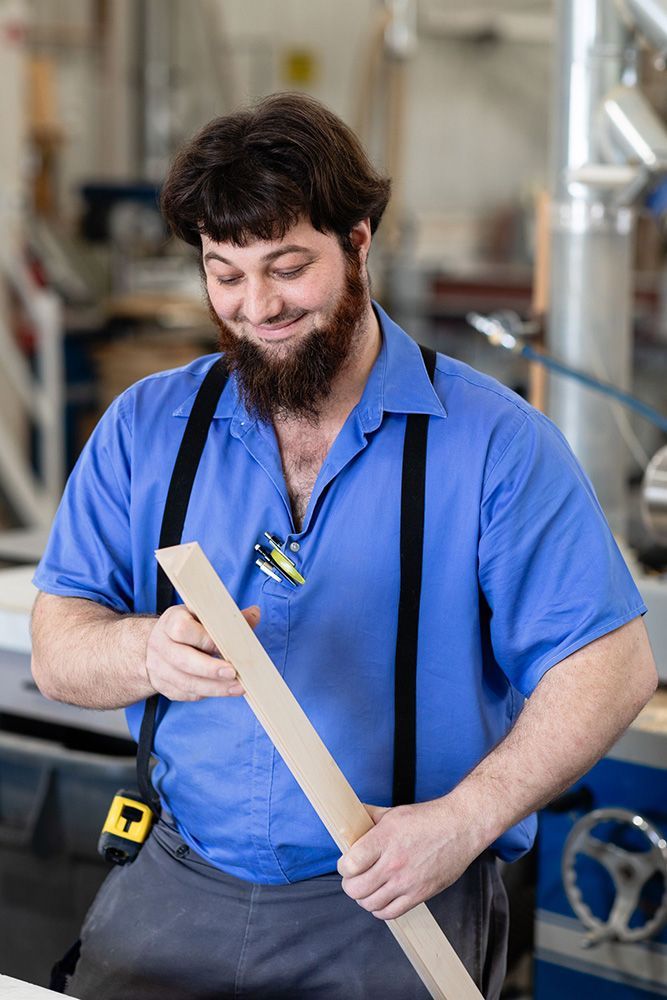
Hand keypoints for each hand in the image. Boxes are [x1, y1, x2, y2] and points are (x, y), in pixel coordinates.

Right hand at [145, 603, 259, 700]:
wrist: (156, 643)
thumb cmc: (187, 626)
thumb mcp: (202, 615)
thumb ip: (228, 617)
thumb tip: (255, 614)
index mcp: (171, 622)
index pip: (183, 630)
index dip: (205, 640)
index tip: (226, 646)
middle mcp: (161, 645)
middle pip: (183, 660)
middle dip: (210, 669)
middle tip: (233, 673)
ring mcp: (159, 668)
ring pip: (185, 682)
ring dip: (213, 688)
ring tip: (237, 688)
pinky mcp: (163, 686)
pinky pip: (185, 694)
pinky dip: (205, 693)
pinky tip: (222, 690)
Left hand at [337, 798, 481, 919]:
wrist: (460, 828)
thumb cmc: (428, 819)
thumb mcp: (393, 813)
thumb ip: (368, 818)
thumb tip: (349, 817)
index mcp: (384, 839)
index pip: (349, 865)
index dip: (343, 867)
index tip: (346, 864)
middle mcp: (394, 863)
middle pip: (356, 889)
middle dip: (350, 884)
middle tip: (354, 877)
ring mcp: (407, 882)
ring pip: (370, 904)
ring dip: (364, 898)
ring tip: (368, 887)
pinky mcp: (420, 895)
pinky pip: (390, 913)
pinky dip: (380, 909)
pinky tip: (382, 898)